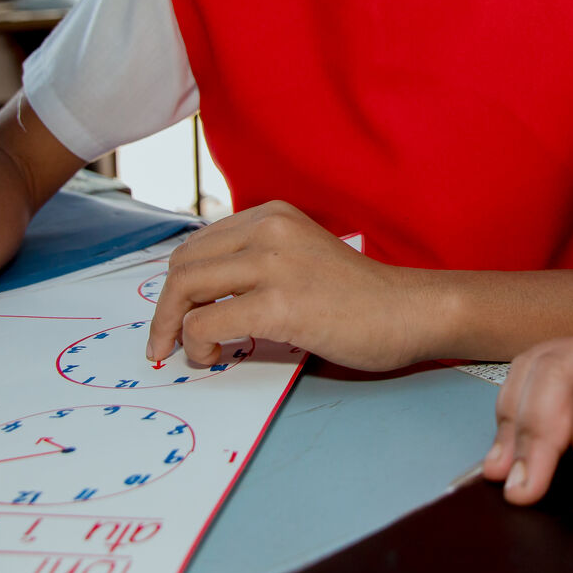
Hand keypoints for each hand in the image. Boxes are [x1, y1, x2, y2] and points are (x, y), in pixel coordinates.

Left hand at [146, 201, 428, 372]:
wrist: (408, 312)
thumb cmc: (360, 296)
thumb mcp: (300, 256)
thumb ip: (257, 261)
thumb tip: (201, 297)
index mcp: (271, 215)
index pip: (196, 245)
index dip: (176, 287)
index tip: (174, 318)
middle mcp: (267, 230)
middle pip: (182, 265)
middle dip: (164, 311)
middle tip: (165, 344)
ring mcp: (273, 265)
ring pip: (184, 290)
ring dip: (172, 329)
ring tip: (187, 354)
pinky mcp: (279, 305)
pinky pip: (206, 325)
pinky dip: (197, 347)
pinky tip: (214, 358)